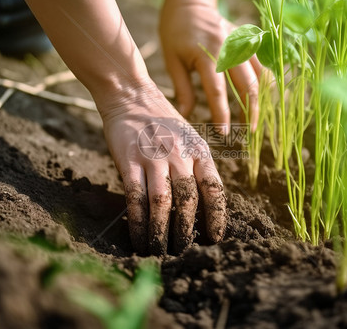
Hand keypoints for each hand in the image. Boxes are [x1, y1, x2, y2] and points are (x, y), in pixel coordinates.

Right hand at [96, 83, 226, 254]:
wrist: (132, 96)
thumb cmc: (163, 122)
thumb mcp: (189, 138)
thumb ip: (196, 165)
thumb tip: (203, 204)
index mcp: (199, 151)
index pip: (214, 188)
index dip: (217, 216)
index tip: (216, 238)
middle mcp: (179, 155)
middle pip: (188, 200)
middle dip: (187, 231)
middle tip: (184, 251)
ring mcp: (154, 157)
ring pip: (162, 203)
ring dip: (162, 232)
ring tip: (161, 251)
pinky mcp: (129, 161)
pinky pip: (136, 197)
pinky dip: (137, 222)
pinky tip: (138, 237)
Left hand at [159, 3, 262, 129]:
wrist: (189, 3)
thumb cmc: (175, 33)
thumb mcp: (172, 61)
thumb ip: (182, 88)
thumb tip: (186, 115)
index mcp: (207, 55)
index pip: (217, 92)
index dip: (222, 114)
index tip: (224, 132)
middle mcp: (228, 49)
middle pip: (247, 86)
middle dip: (249, 111)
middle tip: (248, 133)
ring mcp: (241, 43)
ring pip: (259, 75)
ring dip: (260, 99)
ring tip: (255, 119)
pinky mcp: (247, 40)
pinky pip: (261, 63)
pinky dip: (264, 81)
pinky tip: (262, 97)